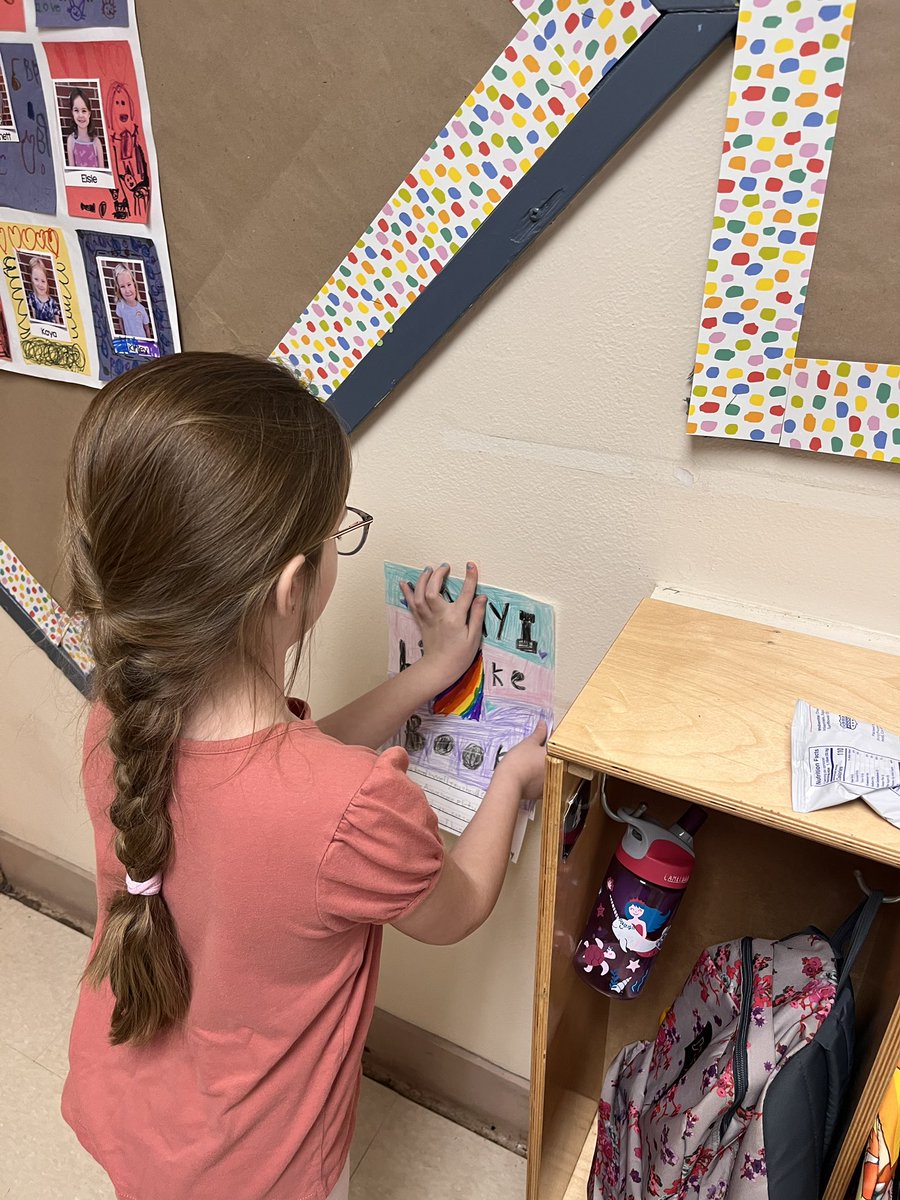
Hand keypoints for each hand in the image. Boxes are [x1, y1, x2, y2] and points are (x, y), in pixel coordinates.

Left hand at [400, 562, 487, 689]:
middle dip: (438, 575)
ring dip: (422, 579)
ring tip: (428, 569)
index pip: (464, 593)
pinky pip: (412, 604)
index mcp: (455, 618)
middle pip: (433, 589)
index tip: (471, 566)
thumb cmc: (460, 656)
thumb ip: (477, 615)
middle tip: (444, 566)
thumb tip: (481, 597)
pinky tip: (404, 583)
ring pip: (419, 594)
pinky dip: (407, 592)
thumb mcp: (475, 637)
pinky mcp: (421, 622)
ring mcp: (427, 618)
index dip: (469, 578)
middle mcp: (439, 615)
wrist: (439, 669)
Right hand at [496, 721, 547, 802]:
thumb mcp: (528, 743)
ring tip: (528, 762)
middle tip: (533, 748)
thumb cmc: (518, 762)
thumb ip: (539, 733)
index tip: (542, 734)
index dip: (548, 736)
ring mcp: (550, 780)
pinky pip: (541, 781)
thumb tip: (543, 723)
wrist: (509, 783)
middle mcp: (556, 768)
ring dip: (541, 765)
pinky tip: (528, 773)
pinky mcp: (542, 791)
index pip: (555, 741)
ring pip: (547, 769)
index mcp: (555, 755)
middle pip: (553, 756)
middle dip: (545, 751)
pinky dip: (536, 777)